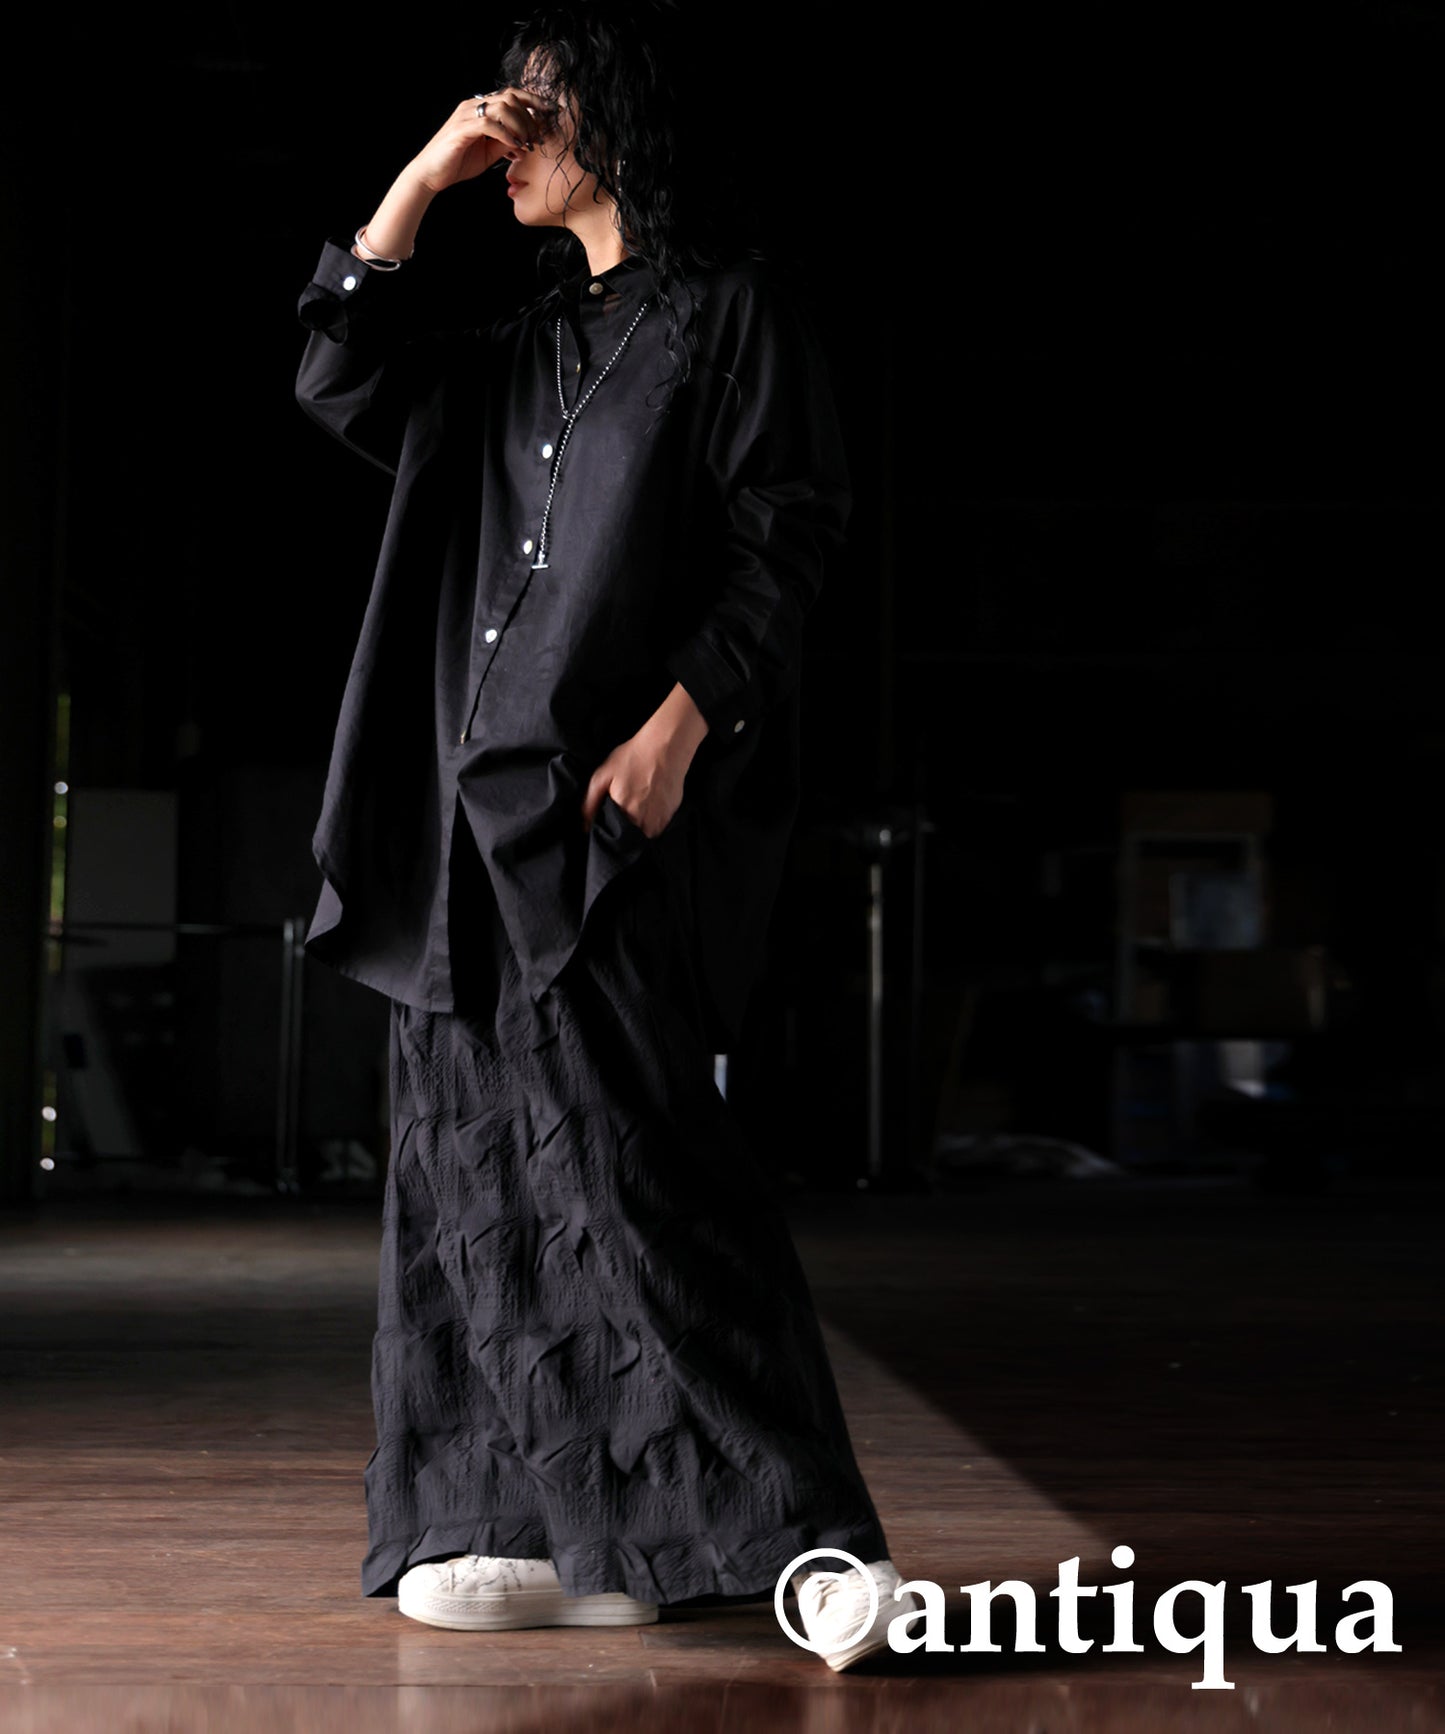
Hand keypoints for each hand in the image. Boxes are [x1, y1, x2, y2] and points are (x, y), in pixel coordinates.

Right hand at [407, 87, 556, 194]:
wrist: (430, 175)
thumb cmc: (458, 163)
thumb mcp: (489, 152)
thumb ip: (506, 142)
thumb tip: (527, 139)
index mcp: (480, 108)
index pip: (512, 95)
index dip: (534, 102)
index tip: (552, 115)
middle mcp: (473, 105)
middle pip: (511, 97)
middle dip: (530, 117)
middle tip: (538, 138)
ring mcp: (466, 115)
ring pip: (502, 106)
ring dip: (521, 126)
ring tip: (527, 144)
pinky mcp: (461, 129)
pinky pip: (490, 124)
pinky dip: (507, 135)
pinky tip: (514, 148)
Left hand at [581, 734, 687, 838]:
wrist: (666, 748)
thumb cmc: (634, 758)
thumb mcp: (603, 775)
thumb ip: (590, 802)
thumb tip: (584, 826)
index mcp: (624, 813)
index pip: (613, 836)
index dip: (609, 830)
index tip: (609, 820)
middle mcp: (643, 822)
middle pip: (629, 838)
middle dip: (624, 830)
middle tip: (624, 810)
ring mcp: (659, 821)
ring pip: (645, 835)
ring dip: (639, 828)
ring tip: (637, 808)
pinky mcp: (671, 816)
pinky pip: (658, 828)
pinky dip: (653, 822)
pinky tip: (650, 805)